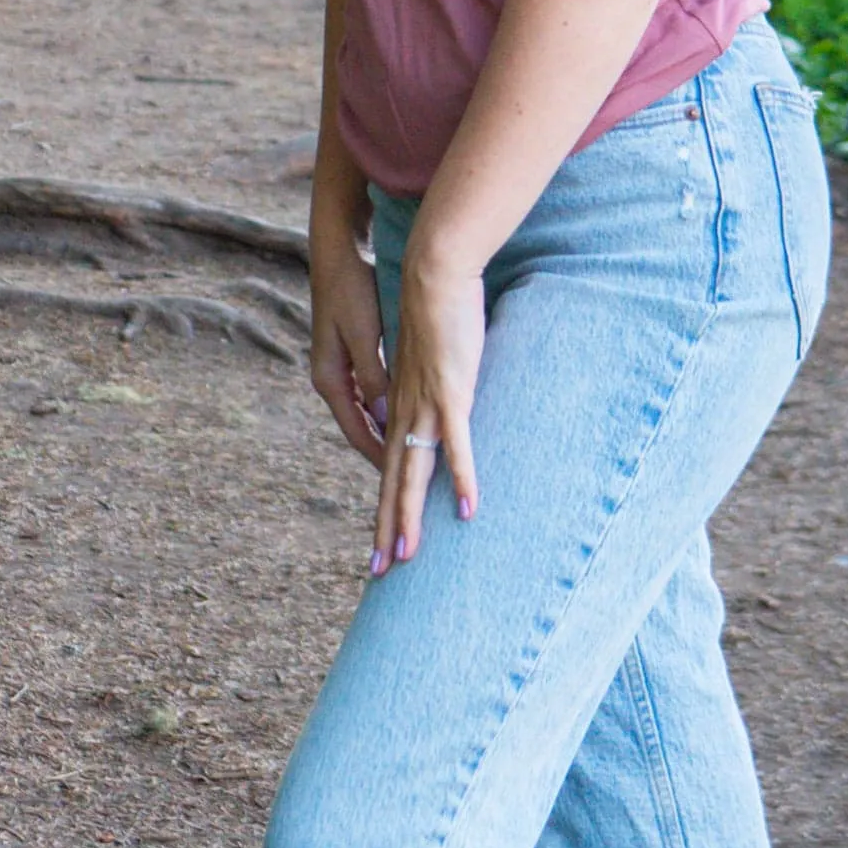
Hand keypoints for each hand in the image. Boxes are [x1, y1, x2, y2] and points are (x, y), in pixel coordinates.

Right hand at [308, 221, 390, 468]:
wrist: (338, 252)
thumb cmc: (352, 290)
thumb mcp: (364, 335)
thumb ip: (374, 376)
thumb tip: (385, 419)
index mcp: (330, 379)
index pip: (357, 433)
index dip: (381, 458)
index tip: (403, 484)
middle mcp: (333, 379)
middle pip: (361, 430)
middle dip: (383, 456)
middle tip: (407, 485)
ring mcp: (342, 367)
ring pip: (367, 414)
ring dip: (386, 436)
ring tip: (408, 460)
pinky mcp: (353, 352)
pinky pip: (372, 394)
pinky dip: (386, 411)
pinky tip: (403, 417)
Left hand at [372, 243, 483, 572]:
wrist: (433, 275)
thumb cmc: (437, 310)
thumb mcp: (429, 356)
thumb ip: (430, 383)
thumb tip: (439, 401)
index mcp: (400, 404)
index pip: (388, 466)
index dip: (385, 505)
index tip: (381, 540)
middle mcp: (406, 411)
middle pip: (393, 480)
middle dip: (386, 527)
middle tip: (379, 572)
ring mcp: (427, 406)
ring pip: (414, 473)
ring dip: (411, 517)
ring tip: (405, 556)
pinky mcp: (451, 394)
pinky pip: (457, 446)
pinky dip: (461, 479)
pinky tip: (468, 510)